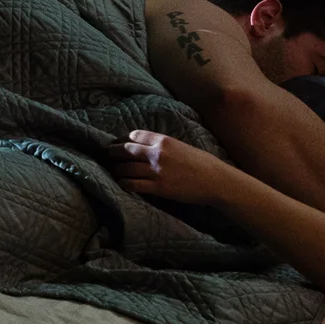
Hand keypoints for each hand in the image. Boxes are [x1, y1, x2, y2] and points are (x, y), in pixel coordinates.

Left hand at [106, 130, 241, 205]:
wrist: (215, 181)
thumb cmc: (202, 163)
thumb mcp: (182, 146)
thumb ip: (163, 146)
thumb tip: (147, 148)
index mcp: (164, 140)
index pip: (134, 135)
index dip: (123, 139)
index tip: (118, 143)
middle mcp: (157, 153)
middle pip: (126, 150)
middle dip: (114, 152)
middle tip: (108, 155)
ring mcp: (156, 171)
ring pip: (125, 168)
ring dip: (117, 169)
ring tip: (115, 171)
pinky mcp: (157, 188)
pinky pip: (132, 185)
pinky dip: (123, 183)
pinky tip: (122, 183)